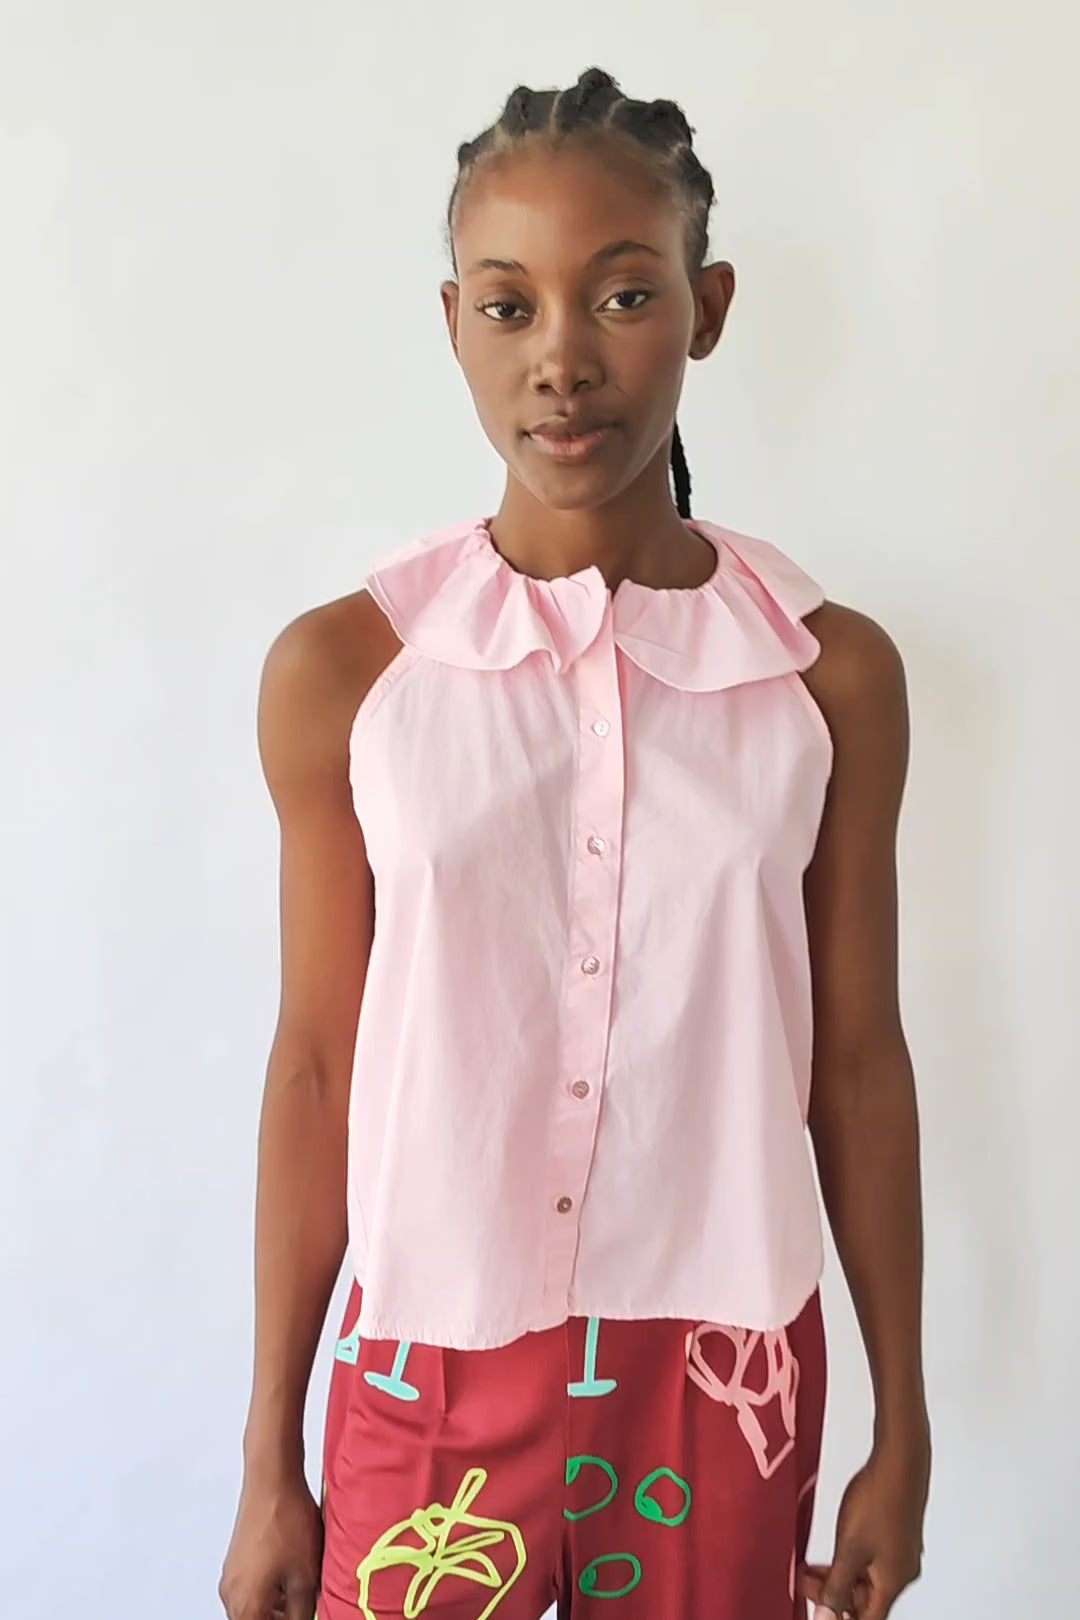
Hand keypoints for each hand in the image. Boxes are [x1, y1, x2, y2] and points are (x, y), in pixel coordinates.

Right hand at [219, 1463, 323, 1619]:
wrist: (272, 1479)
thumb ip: (302, 1612)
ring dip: (275, 1610)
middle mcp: (231, 1594)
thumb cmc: (285, 1520)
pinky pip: (251, 1589)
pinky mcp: (237, 1559)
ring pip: (252, 1608)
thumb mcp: (305, 1576)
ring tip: (302, 1597)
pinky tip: (292, 1579)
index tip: (301, 1617)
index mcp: (245, 1605)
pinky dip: (269, 1593)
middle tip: (303, 1612)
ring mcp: (232, 1576)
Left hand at [797, 1430, 929, 1619]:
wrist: (899, 1460)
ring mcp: (900, 1553)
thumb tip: (827, 1616)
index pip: (867, 1619)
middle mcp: (901, 1572)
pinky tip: (835, 1547)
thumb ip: (836, 1585)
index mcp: (893, 1582)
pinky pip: (872, 1560)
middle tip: (805, 1581)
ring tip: (813, 1565)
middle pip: (866, 1601)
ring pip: (868, 1579)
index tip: (817, 1609)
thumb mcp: (849, 1548)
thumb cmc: (880, 1498)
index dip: (840, 1618)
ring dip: (840, 1576)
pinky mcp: (896, 1535)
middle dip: (834, 1594)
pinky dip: (850, 1560)